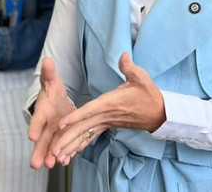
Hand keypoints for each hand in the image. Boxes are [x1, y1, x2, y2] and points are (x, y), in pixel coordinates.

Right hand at [28, 58, 75, 168]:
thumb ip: (49, 73)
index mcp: (43, 111)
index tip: (31, 136)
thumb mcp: (52, 80)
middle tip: (36, 164)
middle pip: (41, 139)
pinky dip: (63, 155)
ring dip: (50, 156)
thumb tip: (47, 60)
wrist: (57, 100)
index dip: (34, 127)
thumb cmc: (52, 90)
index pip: (37, 120)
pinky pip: (62, 147)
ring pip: (50, 146)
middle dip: (39, 151)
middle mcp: (45, 125)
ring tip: (51, 165)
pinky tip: (66, 162)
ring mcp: (53, 132)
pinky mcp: (61, 137)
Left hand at [49, 53, 165, 164]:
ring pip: (85, 135)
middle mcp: (106, 115)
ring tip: (56, 157)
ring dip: (70, 146)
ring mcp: (106, 122)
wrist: (159, 113)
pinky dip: (79, 145)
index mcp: (111, 102)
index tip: (60, 124)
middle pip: (83, 128)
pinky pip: (91, 137)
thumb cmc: (149, 94)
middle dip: (66, 139)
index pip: (90, 110)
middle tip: (52, 151)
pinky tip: (69, 154)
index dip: (75, 117)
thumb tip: (124, 55)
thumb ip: (130, 67)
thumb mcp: (142, 78)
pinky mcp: (108, 125)